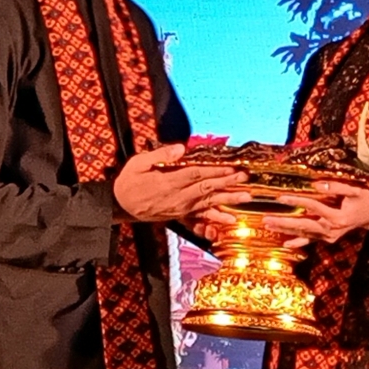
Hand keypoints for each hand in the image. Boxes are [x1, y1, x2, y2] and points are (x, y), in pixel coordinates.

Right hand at [113, 144, 246, 223]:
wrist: (122, 205)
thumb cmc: (130, 182)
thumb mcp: (138, 163)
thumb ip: (160, 155)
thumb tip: (181, 148)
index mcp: (168, 182)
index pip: (196, 175)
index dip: (215, 171)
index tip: (231, 166)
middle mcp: (178, 197)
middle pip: (207, 188)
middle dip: (228, 182)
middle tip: (245, 177)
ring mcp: (182, 208)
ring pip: (209, 203)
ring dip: (228, 199)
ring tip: (246, 197)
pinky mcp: (182, 214)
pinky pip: (202, 217)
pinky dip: (217, 218)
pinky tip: (231, 219)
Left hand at [260, 179, 368, 244]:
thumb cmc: (365, 201)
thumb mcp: (355, 191)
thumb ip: (336, 187)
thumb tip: (316, 184)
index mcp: (337, 217)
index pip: (312, 206)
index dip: (296, 200)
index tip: (280, 197)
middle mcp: (331, 230)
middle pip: (303, 224)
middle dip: (284, 222)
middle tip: (266, 219)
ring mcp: (329, 236)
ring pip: (304, 233)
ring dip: (285, 230)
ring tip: (268, 225)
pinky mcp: (327, 238)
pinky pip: (310, 241)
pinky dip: (298, 242)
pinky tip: (285, 244)